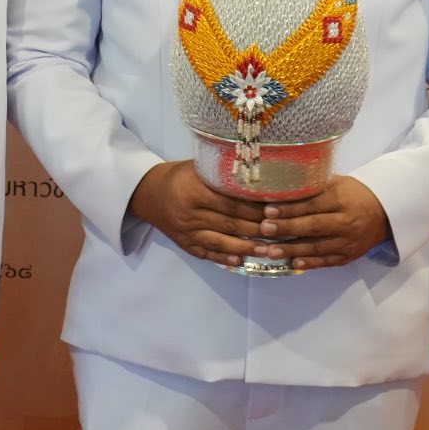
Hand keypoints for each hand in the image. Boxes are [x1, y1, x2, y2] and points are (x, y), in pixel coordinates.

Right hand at [128, 161, 266, 266]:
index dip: (255, 209)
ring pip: (221, 242)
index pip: (232, 203)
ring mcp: (186, 232)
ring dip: (247, 247)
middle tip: (281, 232)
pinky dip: (225, 259)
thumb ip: (222, 175)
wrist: (147, 193)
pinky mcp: (184, 244)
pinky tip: (241, 261)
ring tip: (268, 250)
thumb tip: (256, 179)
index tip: (277, 211)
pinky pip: (207, 254)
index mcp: (194, 191)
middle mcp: (190, 214)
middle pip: (231, 224)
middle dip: (258, 229)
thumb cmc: (178, 176)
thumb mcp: (198, 168)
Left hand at [255, 176, 391, 270]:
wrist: (384, 213)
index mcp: (341, 199)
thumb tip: (278, 188)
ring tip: (271, 251)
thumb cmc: (353, 194)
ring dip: (293, 250)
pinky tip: (293, 263)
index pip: (312, 204)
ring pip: (318, 247)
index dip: (290, 208)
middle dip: (287, 228)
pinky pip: (327, 261)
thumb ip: (312, 187)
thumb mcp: (336, 183)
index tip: (268, 211)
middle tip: (264, 229)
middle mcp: (346, 221)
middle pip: (314, 226)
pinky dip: (310, 263)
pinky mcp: (349, 256)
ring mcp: (349, 241)